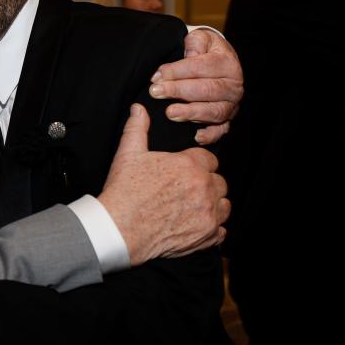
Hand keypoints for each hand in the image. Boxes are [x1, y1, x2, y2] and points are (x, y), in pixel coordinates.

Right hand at [97, 104, 228, 265]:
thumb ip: (137, 128)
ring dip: (213, 205)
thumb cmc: (124, 191)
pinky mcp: (206, 236)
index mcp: (190, 165)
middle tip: (187, 190)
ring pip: (224, 206)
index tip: (186, 171)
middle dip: (206, 184)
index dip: (198, 164)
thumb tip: (138, 109)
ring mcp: (208, 214)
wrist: (120, 229)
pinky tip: (196, 225)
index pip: (209, 159)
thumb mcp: (128, 154)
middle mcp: (204, 188)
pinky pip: (221, 231)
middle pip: (219, 182)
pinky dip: (212, 229)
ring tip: (194, 207)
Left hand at [149, 28, 242, 144]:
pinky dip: (210, 135)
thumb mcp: (200, 38)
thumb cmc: (204, 50)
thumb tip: (186, 55)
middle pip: (207, 90)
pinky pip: (221, 130)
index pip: (202, 67)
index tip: (158, 75)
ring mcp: (230, 104)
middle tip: (157, 92)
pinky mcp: (226, 120)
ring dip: (191, 113)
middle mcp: (233, 86)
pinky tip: (196, 136)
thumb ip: (194, 43)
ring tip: (170, 112)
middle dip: (179, 91)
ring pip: (214, 112)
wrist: (216, 60)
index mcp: (227, 64)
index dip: (178, 71)